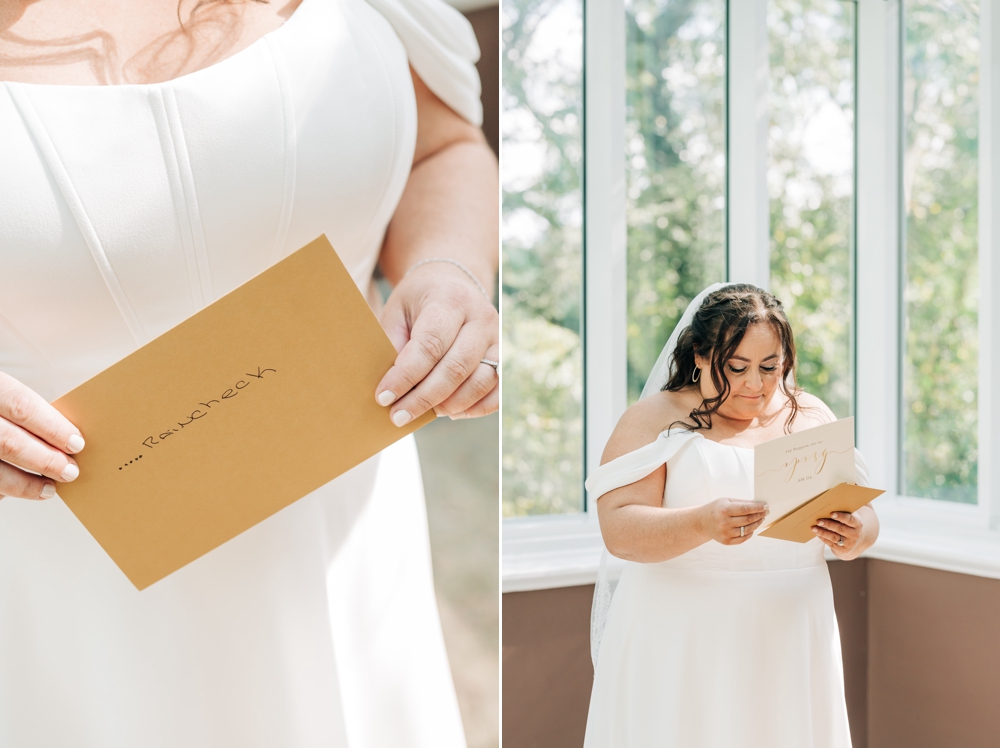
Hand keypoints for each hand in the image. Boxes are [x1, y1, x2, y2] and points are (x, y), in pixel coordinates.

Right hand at [0, 372, 83, 499]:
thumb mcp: (0, 392)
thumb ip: (20, 408)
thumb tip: (62, 436)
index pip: (22, 406)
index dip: (53, 427)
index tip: (77, 444)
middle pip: (9, 442)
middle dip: (45, 460)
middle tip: (69, 471)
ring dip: (24, 483)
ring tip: (49, 489)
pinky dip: (2, 489)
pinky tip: (13, 491)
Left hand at [375, 262, 498, 425]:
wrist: (454, 283)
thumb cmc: (419, 301)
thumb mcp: (397, 311)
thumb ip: (393, 344)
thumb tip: (391, 388)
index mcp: (450, 299)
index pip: (430, 344)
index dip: (406, 375)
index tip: (384, 396)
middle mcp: (481, 317)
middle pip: (455, 367)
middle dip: (424, 398)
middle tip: (398, 415)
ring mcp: (498, 338)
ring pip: (480, 382)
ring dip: (449, 405)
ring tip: (421, 414)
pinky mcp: (504, 356)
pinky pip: (497, 391)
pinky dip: (475, 408)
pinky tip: (449, 412)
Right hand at [699, 498, 768, 545]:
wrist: (701, 522)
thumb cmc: (716, 509)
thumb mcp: (726, 501)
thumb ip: (742, 503)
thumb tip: (758, 504)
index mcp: (724, 510)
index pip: (745, 509)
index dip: (758, 508)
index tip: (766, 506)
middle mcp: (724, 522)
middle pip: (748, 520)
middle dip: (759, 515)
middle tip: (766, 512)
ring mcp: (725, 533)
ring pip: (748, 529)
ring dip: (757, 524)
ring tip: (760, 519)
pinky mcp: (727, 541)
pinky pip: (744, 538)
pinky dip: (750, 532)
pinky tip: (752, 527)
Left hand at [812, 511, 862, 557]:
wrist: (856, 541)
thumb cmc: (849, 524)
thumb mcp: (850, 517)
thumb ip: (843, 511)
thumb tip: (828, 504)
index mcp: (857, 524)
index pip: (849, 519)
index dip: (841, 516)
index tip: (831, 513)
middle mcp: (854, 534)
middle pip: (840, 529)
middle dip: (828, 524)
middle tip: (818, 520)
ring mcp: (849, 543)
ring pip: (834, 537)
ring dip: (822, 532)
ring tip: (814, 528)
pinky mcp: (842, 550)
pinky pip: (831, 544)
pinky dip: (823, 538)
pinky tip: (817, 533)